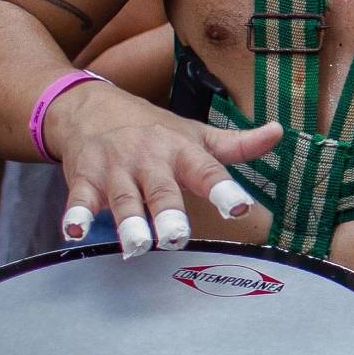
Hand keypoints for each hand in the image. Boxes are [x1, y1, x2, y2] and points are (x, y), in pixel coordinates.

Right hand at [46, 79, 279, 256]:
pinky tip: (74, 231)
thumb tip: (279, 132)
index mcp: (182, 151)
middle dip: (168, 213)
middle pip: (161, 190)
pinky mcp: (84, 179)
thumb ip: (237, 145)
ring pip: (124, 199)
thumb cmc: (154, 130)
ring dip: (128, 222)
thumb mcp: (197, 135)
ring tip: (136, 245)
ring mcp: (116, 169)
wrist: (92, 108)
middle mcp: (150, 159)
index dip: (224, 189)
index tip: (238, 207)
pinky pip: (79, 199)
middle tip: (176, 237)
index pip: (207, 170)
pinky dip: (75, 214)